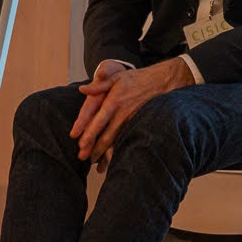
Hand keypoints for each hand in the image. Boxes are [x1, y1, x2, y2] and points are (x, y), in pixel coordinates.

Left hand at [71, 57, 193, 168]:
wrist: (162, 81)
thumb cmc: (137, 79)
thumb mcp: (116, 77)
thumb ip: (99, 85)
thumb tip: (82, 90)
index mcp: (114, 102)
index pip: (98, 120)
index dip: (89, 133)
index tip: (79, 144)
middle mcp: (122, 114)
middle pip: (106, 135)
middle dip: (94, 149)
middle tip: (83, 158)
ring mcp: (131, 120)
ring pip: (116, 140)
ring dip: (105, 152)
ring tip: (97, 165)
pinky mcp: (138, 124)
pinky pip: (125, 138)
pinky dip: (118, 149)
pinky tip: (112, 157)